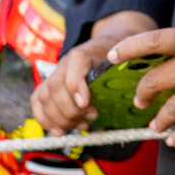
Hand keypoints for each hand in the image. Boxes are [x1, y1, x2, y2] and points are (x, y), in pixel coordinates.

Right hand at [31, 9, 158, 133]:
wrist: (109, 42)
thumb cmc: (118, 55)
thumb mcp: (125, 58)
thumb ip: (126, 71)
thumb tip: (137, 92)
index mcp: (84, 52)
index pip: (74, 66)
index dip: (76, 87)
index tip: (86, 104)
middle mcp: (65, 62)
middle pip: (57, 87)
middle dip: (72, 109)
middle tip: (92, 116)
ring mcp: (55, 74)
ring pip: (45, 97)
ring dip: (62, 117)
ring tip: (83, 124)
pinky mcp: (50, 85)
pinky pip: (37, 102)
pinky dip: (44, 119)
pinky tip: (60, 131)